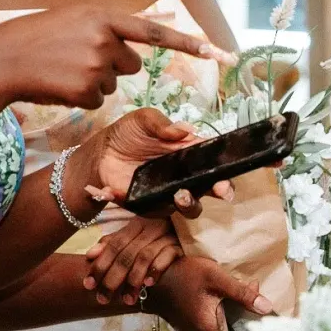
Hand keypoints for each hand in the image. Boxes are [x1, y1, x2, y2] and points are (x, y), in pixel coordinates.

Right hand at [0, 7, 235, 110]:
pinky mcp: (87, 91)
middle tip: (79, 58)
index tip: (219, 53)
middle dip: (113, 65)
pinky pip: (97, 100)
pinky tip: (59, 84)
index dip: (189, 43)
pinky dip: (81, 97)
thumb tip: (133, 47)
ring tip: (63, 69)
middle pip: (132, 63)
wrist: (4, 59)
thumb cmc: (36, 37)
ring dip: (93, 81)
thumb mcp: (73, 17)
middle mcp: (105, 39)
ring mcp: (97, 66)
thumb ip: (104, 26)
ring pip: (113, 83)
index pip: (155, 31)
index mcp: (103, 16)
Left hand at [63, 108, 235, 219]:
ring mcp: (169, 192)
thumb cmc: (127, 133)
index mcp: (188, 152)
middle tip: (221, 190)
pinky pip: (158, 211)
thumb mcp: (143, 119)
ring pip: (191, 205)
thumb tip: (184, 130)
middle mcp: (184, 175)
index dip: (226, 165)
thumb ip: (161, 123)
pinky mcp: (151, 205)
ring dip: (191, 203)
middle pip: (210, 186)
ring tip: (182, 195)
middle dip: (220, 189)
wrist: (101, 153)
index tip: (229, 170)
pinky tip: (127, 193)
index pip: (213, 159)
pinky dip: (150, 206)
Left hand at [85, 216, 181, 306]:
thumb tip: (90, 256)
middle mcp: (149, 227)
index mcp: (134, 226)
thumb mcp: (133, 238)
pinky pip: (168, 256)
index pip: (113, 245)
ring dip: (133, 280)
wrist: (188, 228)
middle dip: (112, 278)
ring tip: (127, 300)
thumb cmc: (155, 238)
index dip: (100, 265)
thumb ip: (111, 244)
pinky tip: (149, 284)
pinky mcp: (181, 244)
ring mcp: (166, 235)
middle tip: (103, 299)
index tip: (88, 285)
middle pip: (126, 254)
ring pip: (144, 256)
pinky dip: (157, 269)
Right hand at [144, 257, 273, 330]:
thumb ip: (241, 293)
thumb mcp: (215, 277)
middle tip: (260, 309)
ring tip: (249, 308)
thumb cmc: (185, 275)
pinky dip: (229, 327)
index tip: (270, 326)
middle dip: (250, 328)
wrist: (157, 279)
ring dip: (240, 327)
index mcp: (210, 330)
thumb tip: (267, 307)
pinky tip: (235, 310)